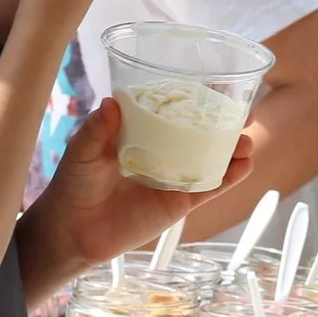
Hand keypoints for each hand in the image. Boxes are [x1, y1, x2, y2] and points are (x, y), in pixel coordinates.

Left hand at [32, 97, 254, 270]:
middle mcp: (162, 152)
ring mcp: (174, 177)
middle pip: (200, 132)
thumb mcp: (81, 151)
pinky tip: (243, 166)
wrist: (71, 231)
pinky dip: (229, 177)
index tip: (217, 85)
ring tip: (246, 140)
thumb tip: (110, 103)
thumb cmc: (73, 185)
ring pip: (211, 159)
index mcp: (142, 133)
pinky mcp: (179, 202)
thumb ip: (96, 129)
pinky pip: (210, 188)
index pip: (172, 109)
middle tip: (243, 111)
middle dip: (224, 122)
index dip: (195, 98)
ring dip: (233, 149)